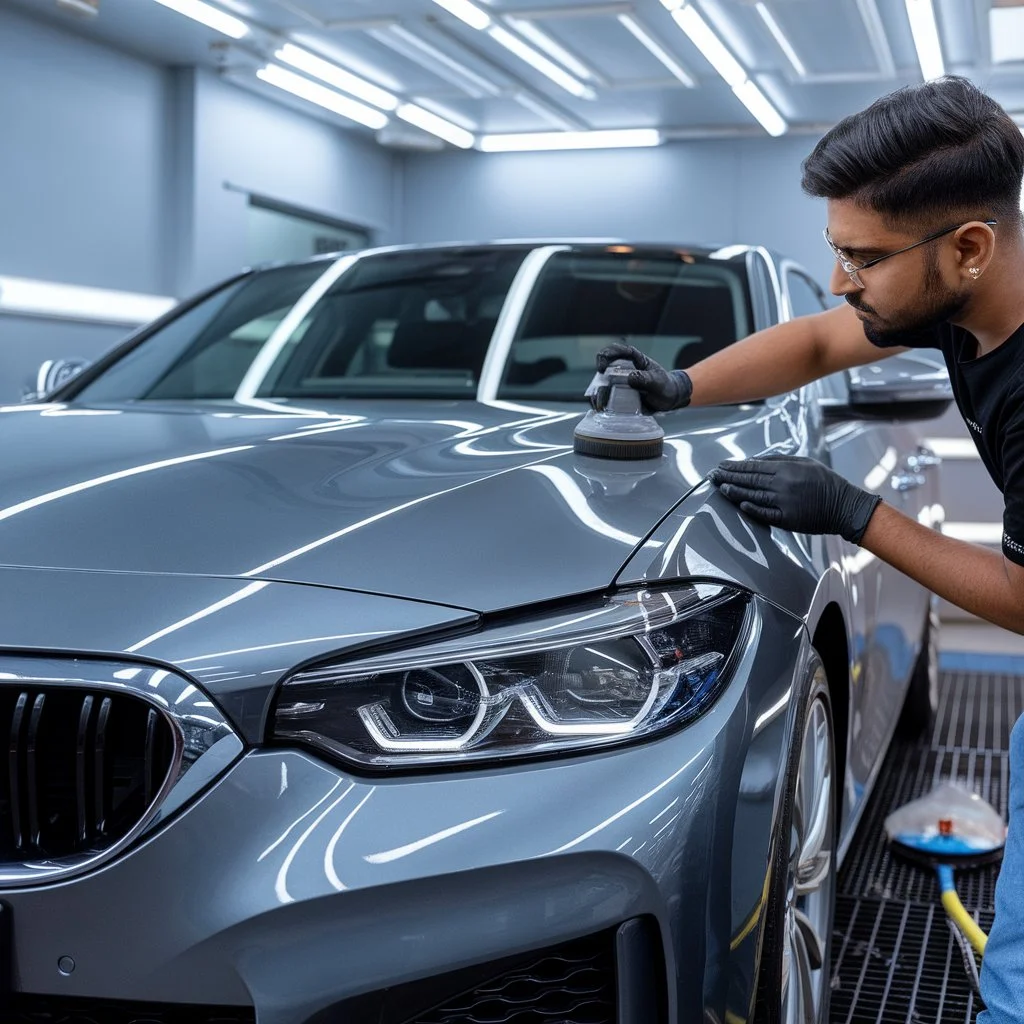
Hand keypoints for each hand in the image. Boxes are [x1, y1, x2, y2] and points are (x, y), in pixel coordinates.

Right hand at [595, 342, 691, 411]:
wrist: (669, 399)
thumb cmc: (665, 386)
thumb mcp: (659, 381)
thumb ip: (646, 379)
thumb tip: (631, 377)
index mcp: (636, 360)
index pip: (620, 350)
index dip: (609, 354)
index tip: (603, 366)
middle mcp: (624, 370)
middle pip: (606, 366)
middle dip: (599, 376)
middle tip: (599, 388)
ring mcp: (620, 383)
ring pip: (603, 384)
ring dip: (597, 392)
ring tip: (598, 403)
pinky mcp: (620, 396)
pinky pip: (606, 397)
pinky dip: (600, 402)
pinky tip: (600, 409)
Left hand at [709, 455, 881, 543]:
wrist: (844, 506)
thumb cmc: (825, 482)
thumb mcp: (805, 462)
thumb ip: (779, 460)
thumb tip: (754, 461)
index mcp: (787, 469)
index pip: (753, 467)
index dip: (735, 467)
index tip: (721, 466)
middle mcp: (784, 485)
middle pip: (749, 480)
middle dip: (728, 477)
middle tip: (712, 475)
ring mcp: (784, 503)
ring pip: (753, 496)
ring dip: (734, 492)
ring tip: (720, 488)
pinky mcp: (787, 519)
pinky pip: (765, 514)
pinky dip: (751, 509)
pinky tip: (740, 504)